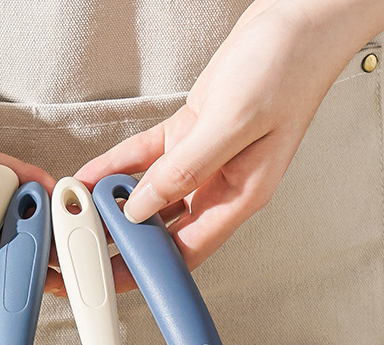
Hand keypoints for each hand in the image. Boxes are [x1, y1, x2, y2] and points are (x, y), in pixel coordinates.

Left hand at [76, 0, 383, 289]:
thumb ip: (186, 169)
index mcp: (241, 194)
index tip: (121, 280)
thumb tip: (142, 206)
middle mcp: (220, 183)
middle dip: (126, 240)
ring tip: (82, 210)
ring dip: (115, 201)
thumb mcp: (235, 123)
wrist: (300, 16)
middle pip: (164, 228)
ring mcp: (202, 159)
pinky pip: (144, 156)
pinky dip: (118, 165)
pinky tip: (95, 174)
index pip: (189, 249)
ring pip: (148, 193)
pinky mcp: (188, 132)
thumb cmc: (291, 68)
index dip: (153, 269)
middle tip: (92, 247)